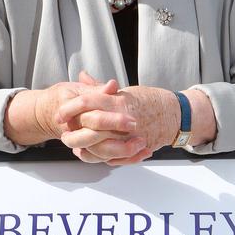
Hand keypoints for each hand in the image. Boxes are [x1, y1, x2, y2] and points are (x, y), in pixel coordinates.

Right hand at [4, 75, 142, 153]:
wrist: (48, 114)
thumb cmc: (66, 98)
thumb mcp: (79, 90)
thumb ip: (97, 89)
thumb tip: (112, 85)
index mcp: (74, 117)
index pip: (95, 120)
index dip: (114, 120)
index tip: (133, 118)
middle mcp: (76, 133)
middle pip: (99, 140)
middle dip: (121, 138)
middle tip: (139, 131)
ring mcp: (83, 145)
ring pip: (103, 155)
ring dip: (125, 152)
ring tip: (143, 144)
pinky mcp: (92, 153)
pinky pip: (108, 161)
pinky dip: (127, 160)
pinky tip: (143, 153)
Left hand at [57, 74, 179, 164]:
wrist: (175, 115)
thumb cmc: (149, 101)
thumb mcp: (125, 91)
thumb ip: (101, 88)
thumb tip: (82, 77)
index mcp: (118, 101)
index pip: (86, 102)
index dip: (69, 108)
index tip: (59, 113)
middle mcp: (121, 120)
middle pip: (88, 127)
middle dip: (71, 131)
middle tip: (62, 132)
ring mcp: (128, 137)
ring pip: (97, 147)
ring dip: (82, 147)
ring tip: (72, 143)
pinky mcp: (133, 149)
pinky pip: (110, 158)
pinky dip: (97, 157)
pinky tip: (86, 153)